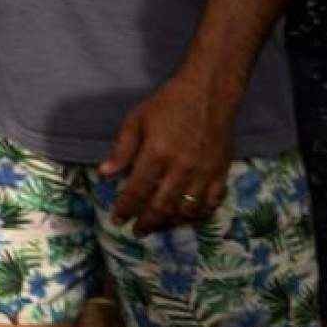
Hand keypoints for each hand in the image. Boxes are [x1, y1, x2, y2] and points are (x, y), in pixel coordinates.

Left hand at [102, 72, 235, 234]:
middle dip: (146, 223)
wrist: (208, 94)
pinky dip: (198, 216)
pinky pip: (211, 204)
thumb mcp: (136, 120)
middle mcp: (182, 168)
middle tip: (136, 231)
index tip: (117, 219)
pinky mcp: (221, 174)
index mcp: (157, 154)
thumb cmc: (168, 104)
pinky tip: (186, 219)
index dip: (126, 209)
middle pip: (161, 206)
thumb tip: (104, 174)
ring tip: (157, 227)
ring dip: (170, 223)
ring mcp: (204, 173)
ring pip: (186, 210)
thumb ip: (122, 149)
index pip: (137, 190)